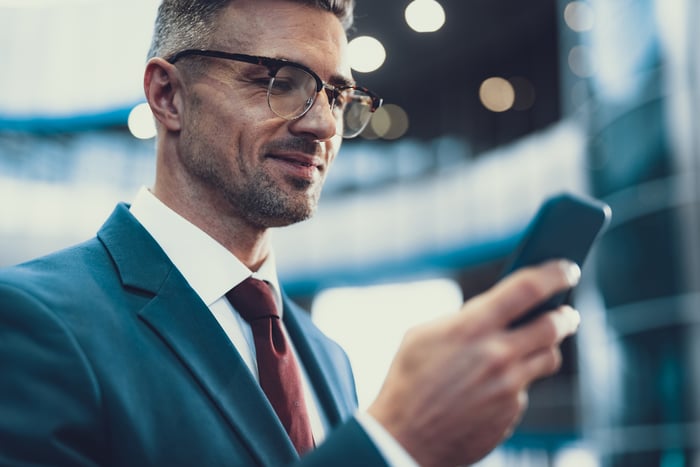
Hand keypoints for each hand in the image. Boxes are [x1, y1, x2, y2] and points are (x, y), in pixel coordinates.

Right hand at [367, 260, 580, 466]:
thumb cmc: (408, 381)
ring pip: (548, 358)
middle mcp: (497, 355)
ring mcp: (508, 387)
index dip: (554, 274)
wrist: (404, 438)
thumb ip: (462, 320)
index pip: (527, 289)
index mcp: (472, 327)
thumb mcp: (423, 335)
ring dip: (545, 348)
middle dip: (566, 315)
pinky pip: (525, 390)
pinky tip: (493, 386)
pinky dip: (516, 383)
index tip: (567, 269)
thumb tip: (489, 312)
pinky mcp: (511, 413)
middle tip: (567, 312)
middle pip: (553, 325)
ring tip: (536, 344)